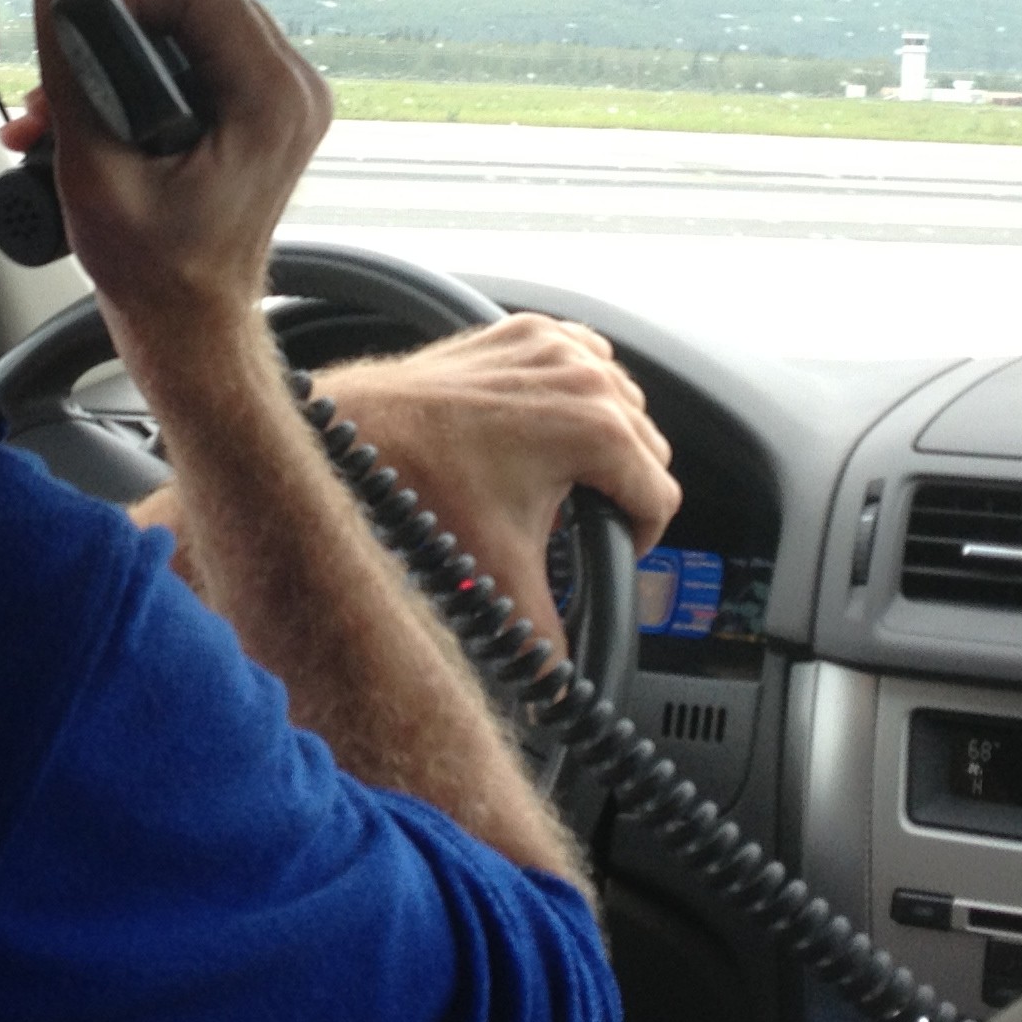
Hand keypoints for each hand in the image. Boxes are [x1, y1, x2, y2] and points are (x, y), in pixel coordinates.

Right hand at [5, 0, 330, 360]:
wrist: (192, 323)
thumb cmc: (157, 273)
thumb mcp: (96, 174)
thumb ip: (72, 78)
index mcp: (271, 100)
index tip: (80, 40)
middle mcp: (294, 92)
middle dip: (120, 30)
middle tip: (66, 79)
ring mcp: (287, 101)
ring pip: (198, 25)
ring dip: (124, 56)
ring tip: (64, 107)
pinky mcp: (267, 113)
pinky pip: (206, 57)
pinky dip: (147, 76)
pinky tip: (96, 115)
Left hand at [316, 316, 679, 650]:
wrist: (361, 430)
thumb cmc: (420, 483)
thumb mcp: (495, 570)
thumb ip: (538, 638)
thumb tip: (555, 689)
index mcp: (594, 430)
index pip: (661, 495)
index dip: (639, 537)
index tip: (613, 550)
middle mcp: (583, 377)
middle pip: (649, 448)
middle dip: (623, 489)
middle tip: (582, 520)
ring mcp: (554, 347)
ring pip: (624, 401)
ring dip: (609, 439)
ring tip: (564, 477)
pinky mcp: (527, 332)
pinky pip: (589, 358)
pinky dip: (583, 389)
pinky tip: (554, 422)